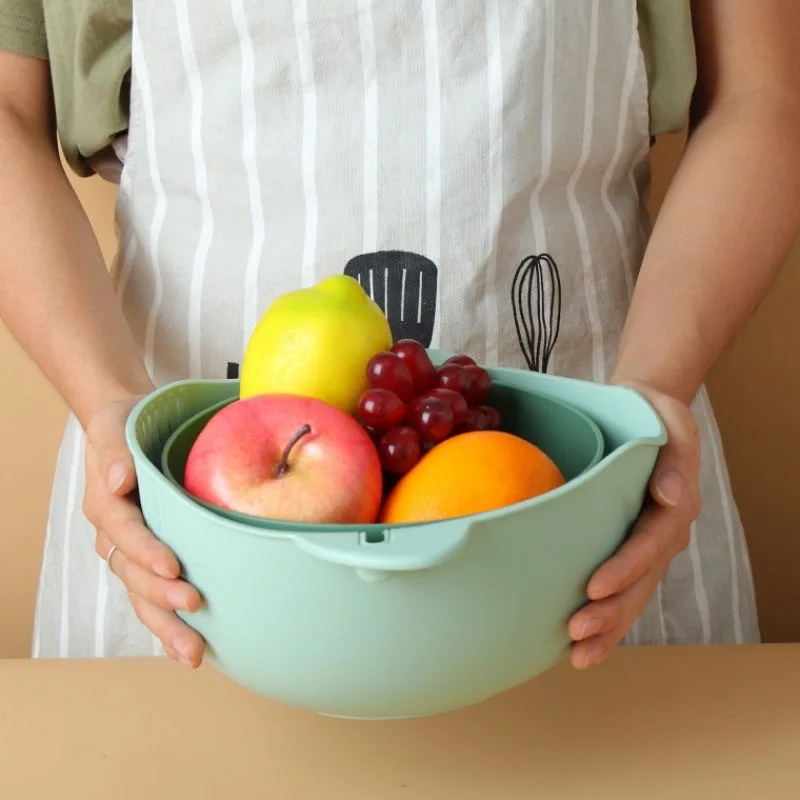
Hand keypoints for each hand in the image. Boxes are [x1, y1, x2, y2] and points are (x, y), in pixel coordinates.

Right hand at [82, 396, 204, 666]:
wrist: (125, 430)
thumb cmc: (124, 426)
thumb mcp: (115, 426)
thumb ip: (116, 451)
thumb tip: (122, 478)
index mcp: (107, 506)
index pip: (126, 533)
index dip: (146, 551)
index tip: (172, 566)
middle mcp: (115, 536)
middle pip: (134, 575)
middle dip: (161, 596)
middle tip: (193, 607)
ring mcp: (130, 553)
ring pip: (142, 596)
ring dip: (166, 625)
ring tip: (192, 654)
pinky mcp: (147, 561)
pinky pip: (153, 597)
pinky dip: (169, 623)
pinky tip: (191, 648)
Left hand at [567, 380, 700, 668]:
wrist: (647, 415)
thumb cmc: (653, 416)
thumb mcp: (670, 423)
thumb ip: (674, 459)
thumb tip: (669, 493)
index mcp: (673, 508)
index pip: (649, 545)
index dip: (625, 569)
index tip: (594, 588)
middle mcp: (664, 535)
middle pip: (640, 583)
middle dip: (611, 613)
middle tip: (576, 633)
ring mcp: (648, 548)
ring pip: (632, 597)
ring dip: (608, 628)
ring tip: (579, 656)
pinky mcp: (630, 551)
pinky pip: (622, 590)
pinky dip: (607, 620)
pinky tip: (582, 646)